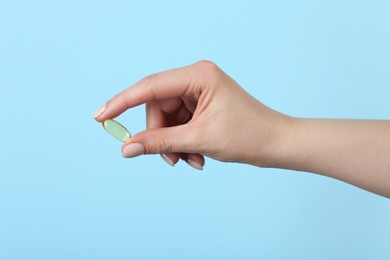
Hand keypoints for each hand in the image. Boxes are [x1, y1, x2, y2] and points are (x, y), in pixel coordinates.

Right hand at [93, 60, 292, 169]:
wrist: (276, 144)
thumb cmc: (248, 135)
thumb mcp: (199, 140)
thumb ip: (160, 143)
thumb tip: (127, 148)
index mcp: (198, 76)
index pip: (150, 87)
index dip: (122, 102)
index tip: (100, 117)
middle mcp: (196, 79)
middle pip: (158, 108)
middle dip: (160, 137)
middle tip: (171, 160)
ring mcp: (199, 92)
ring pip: (167, 119)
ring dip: (173, 144)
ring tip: (191, 161)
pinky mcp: (201, 106)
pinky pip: (179, 124)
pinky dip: (182, 143)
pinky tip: (196, 157)